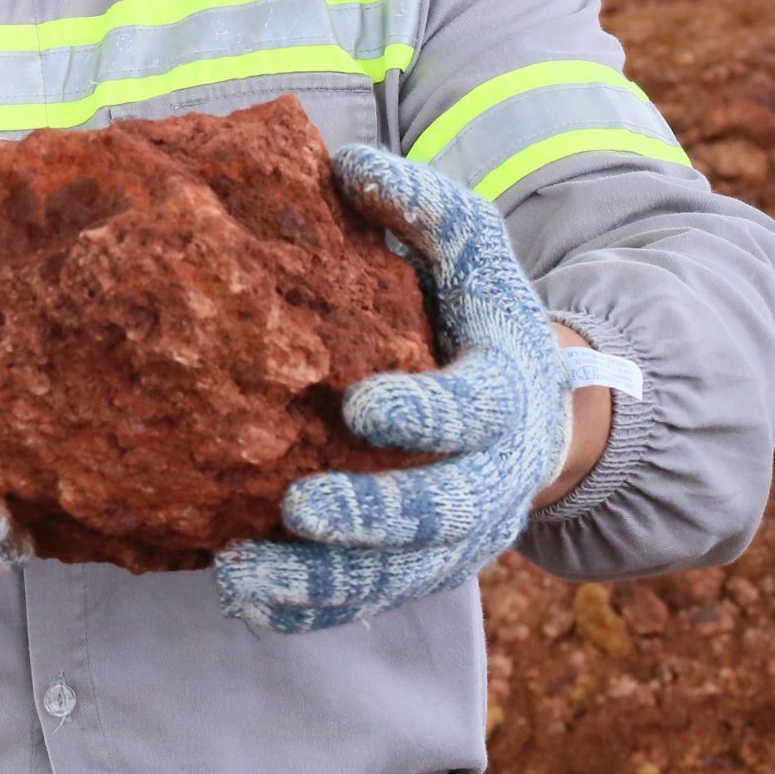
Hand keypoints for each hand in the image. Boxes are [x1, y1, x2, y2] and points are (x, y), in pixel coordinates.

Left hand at [216, 145, 570, 632]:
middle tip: (300, 508)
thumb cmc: (475, 312)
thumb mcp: (471, 249)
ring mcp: (458, 536)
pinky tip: (244, 598)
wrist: (533, 406)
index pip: (472, 408)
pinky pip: (367, 601)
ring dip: (323, 580)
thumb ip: (423, 205)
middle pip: (441, 511)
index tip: (359, 406)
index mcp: (504, 392)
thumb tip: (350, 164)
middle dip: (373, 516)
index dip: (422, 410)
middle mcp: (491, 477)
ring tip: (241, 572)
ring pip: (399, 575)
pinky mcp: (419, 568)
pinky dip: (310, 609)